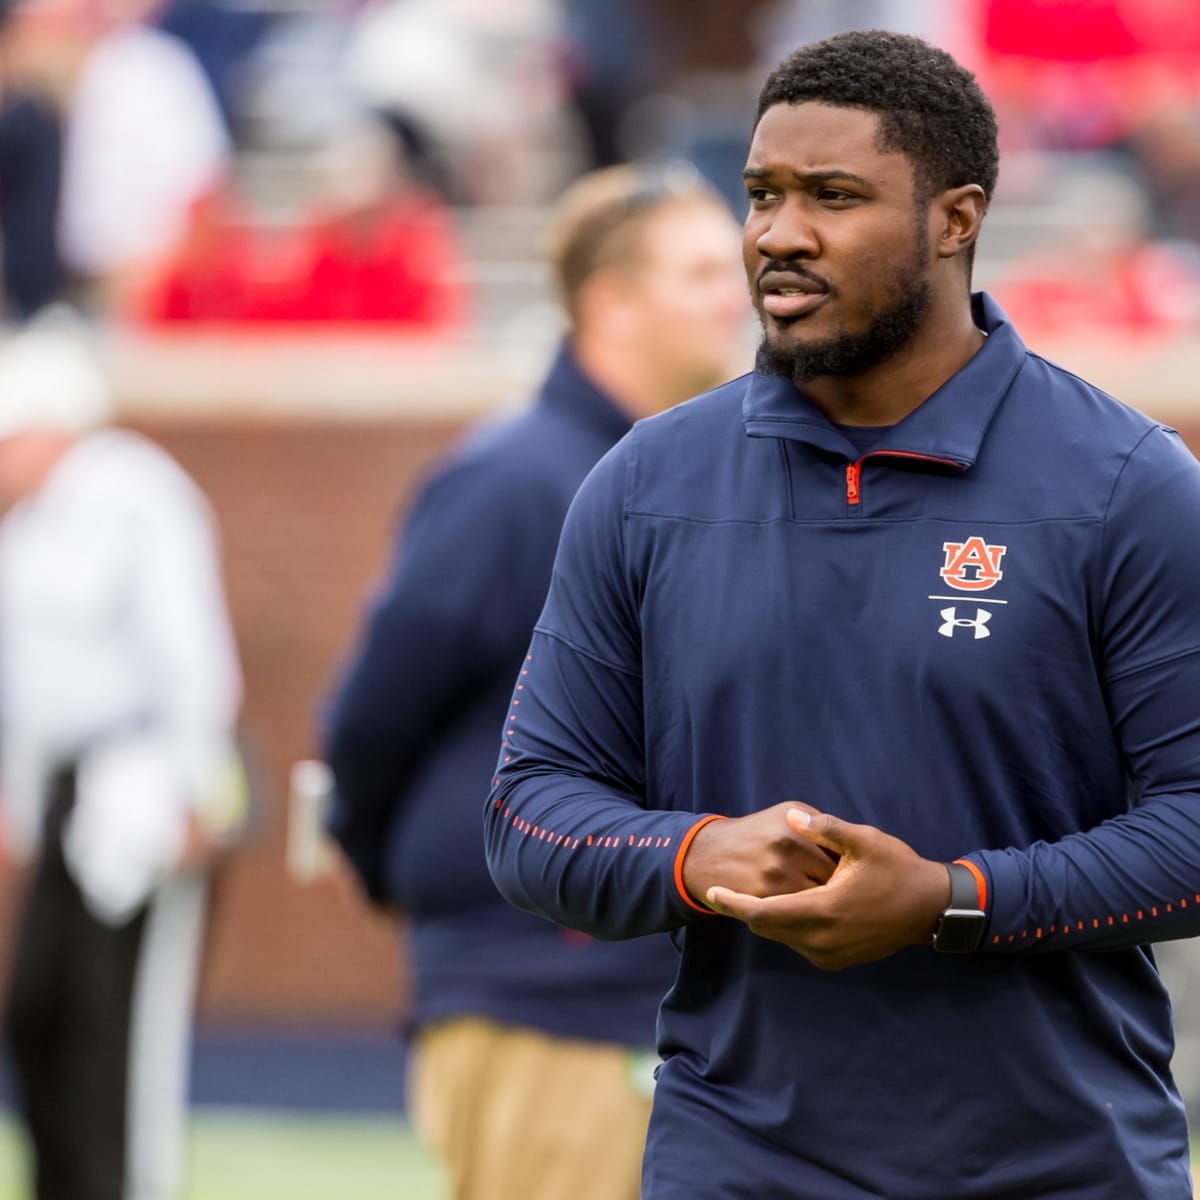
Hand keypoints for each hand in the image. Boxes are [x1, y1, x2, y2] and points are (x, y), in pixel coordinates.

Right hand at [681, 801, 838, 907]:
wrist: (708, 854)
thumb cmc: (756, 833)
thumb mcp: (786, 814)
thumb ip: (820, 824)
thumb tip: (851, 846)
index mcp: (795, 824)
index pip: (839, 851)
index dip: (849, 866)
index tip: (852, 873)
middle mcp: (786, 847)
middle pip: (833, 877)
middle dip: (841, 888)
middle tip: (843, 893)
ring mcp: (774, 875)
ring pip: (818, 900)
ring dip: (826, 906)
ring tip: (827, 904)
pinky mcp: (763, 900)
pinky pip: (798, 914)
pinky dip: (807, 916)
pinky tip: (808, 912)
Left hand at [705, 807, 950, 970]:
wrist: (930, 908)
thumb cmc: (897, 869)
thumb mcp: (864, 841)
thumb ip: (825, 828)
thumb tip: (792, 816)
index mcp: (823, 911)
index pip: (763, 913)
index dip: (734, 903)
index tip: (712, 891)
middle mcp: (822, 940)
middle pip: (767, 927)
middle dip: (747, 907)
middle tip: (732, 883)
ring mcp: (830, 954)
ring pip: (782, 937)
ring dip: (768, 916)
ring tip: (760, 888)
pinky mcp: (837, 960)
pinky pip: (799, 943)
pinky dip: (787, 925)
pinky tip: (790, 901)